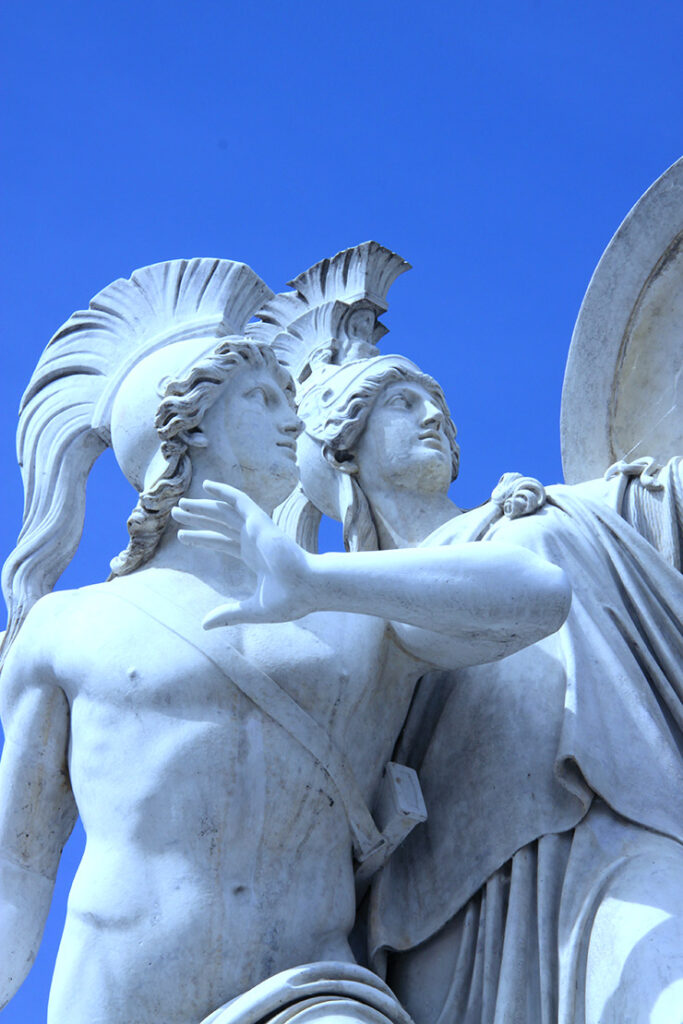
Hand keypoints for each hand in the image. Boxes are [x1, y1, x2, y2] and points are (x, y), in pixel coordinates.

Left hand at [172, 481, 315, 627]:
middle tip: (176, 513)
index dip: (202, 538)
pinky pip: (239, 500)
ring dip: (203, 506)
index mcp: (254, 557)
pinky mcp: (260, 521)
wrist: (308, 588)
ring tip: (180, 504)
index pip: (223, 542)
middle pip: (219, 524)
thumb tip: (204, 625)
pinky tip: (206, 486)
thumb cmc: (290, 600)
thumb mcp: (253, 610)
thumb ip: (229, 614)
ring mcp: (257, 530)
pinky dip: (224, 492)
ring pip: (224, 512)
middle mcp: (253, 540)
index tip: (183, 536)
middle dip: (198, 518)